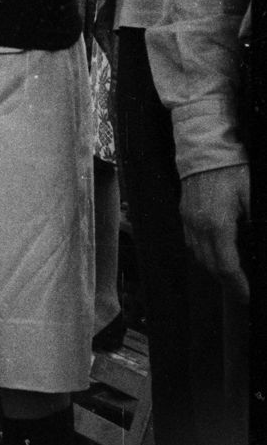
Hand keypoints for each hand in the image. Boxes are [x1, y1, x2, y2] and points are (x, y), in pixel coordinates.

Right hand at [180, 166, 249, 302]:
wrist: (205, 146)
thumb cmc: (232, 169)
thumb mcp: (253, 197)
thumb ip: (258, 223)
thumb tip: (262, 247)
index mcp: (217, 225)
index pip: (227, 267)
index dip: (239, 286)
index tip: (249, 297)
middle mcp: (198, 226)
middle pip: (210, 266)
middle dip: (227, 283)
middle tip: (243, 291)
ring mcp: (188, 219)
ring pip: (198, 257)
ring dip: (214, 270)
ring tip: (231, 276)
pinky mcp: (184, 212)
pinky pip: (191, 243)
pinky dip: (203, 255)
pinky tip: (215, 253)